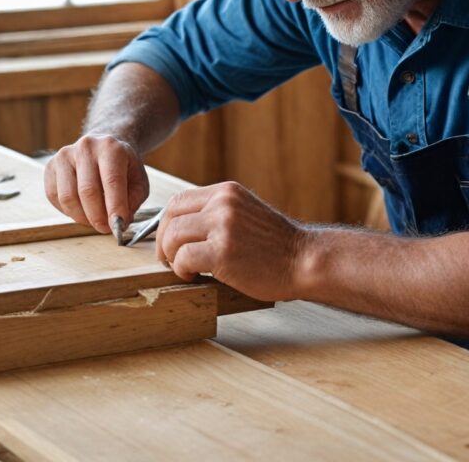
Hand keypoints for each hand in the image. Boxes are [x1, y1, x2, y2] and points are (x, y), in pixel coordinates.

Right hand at [43, 134, 149, 233]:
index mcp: (111, 148)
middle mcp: (86, 148)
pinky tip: (81, 209)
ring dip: (82, 217)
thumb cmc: (123, 167)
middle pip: (87, 191)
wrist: (103, 147)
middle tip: (106, 229)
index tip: (118, 228)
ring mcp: (65, 156)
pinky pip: (54, 197)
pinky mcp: (51, 167)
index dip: (115, 208)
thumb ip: (133, 201)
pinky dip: (68, 211)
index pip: (112, 181)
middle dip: (97, 217)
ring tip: (94, 220)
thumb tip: (120, 222)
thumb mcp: (138, 181)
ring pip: (68, 197)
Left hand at [155, 181, 307, 300]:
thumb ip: (217, 214)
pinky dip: (182, 270)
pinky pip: (184, 258)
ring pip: (173, 237)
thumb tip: (183, 228)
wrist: (304, 260)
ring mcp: (223, 226)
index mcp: (226, 192)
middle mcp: (223, 203)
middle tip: (169, 259)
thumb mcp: (245, 213)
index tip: (170, 242)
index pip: (179, 200)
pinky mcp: (222, 252)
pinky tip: (195, 276)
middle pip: (170, 217)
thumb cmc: (276, 245)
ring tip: (184, 269)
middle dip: (164, 242)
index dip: (167, 224)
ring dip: (172, 257)